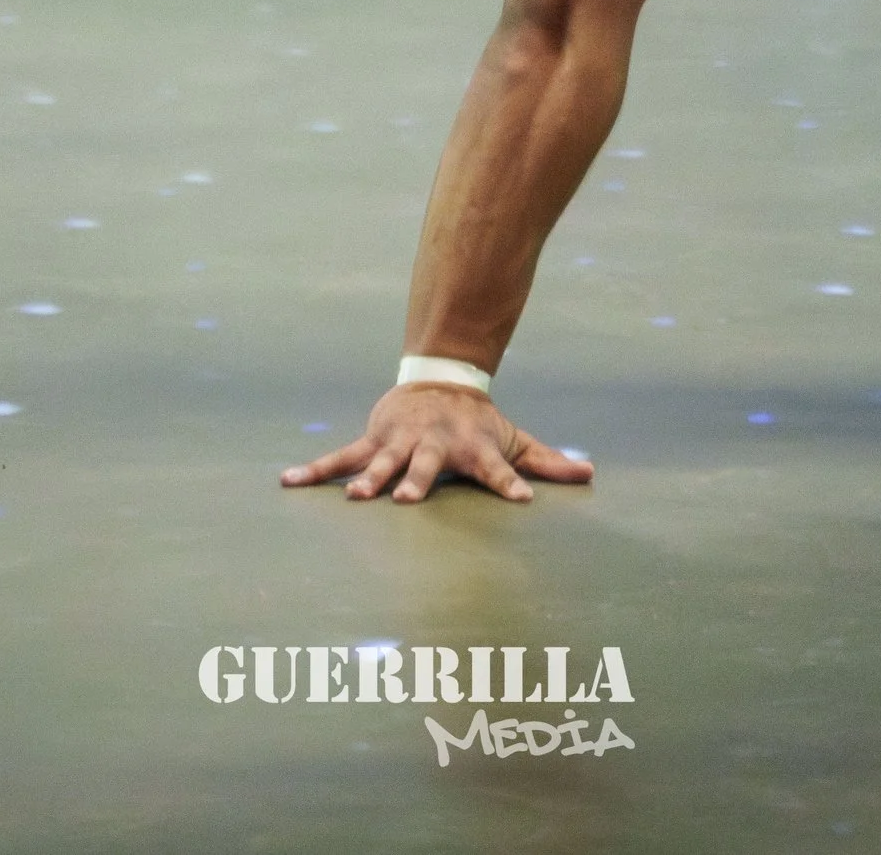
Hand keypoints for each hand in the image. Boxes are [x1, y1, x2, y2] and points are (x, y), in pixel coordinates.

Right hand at [281, 386, 593, 507]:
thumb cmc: (480, 424)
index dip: (510, 483)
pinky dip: (315, 470)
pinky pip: (340, 458)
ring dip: (367, 477)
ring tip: (356, 497)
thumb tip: (592, 473)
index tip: (523, 499)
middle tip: (404, 498)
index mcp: (472, 449)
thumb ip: (548, 463)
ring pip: (379, 460)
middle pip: (425, 465)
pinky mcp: (373, 439)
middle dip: (414, 480)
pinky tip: (288, 481)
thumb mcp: (515, 440)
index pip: (497, 469)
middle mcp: (434, 445)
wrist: (441, 382)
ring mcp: (399, 442)